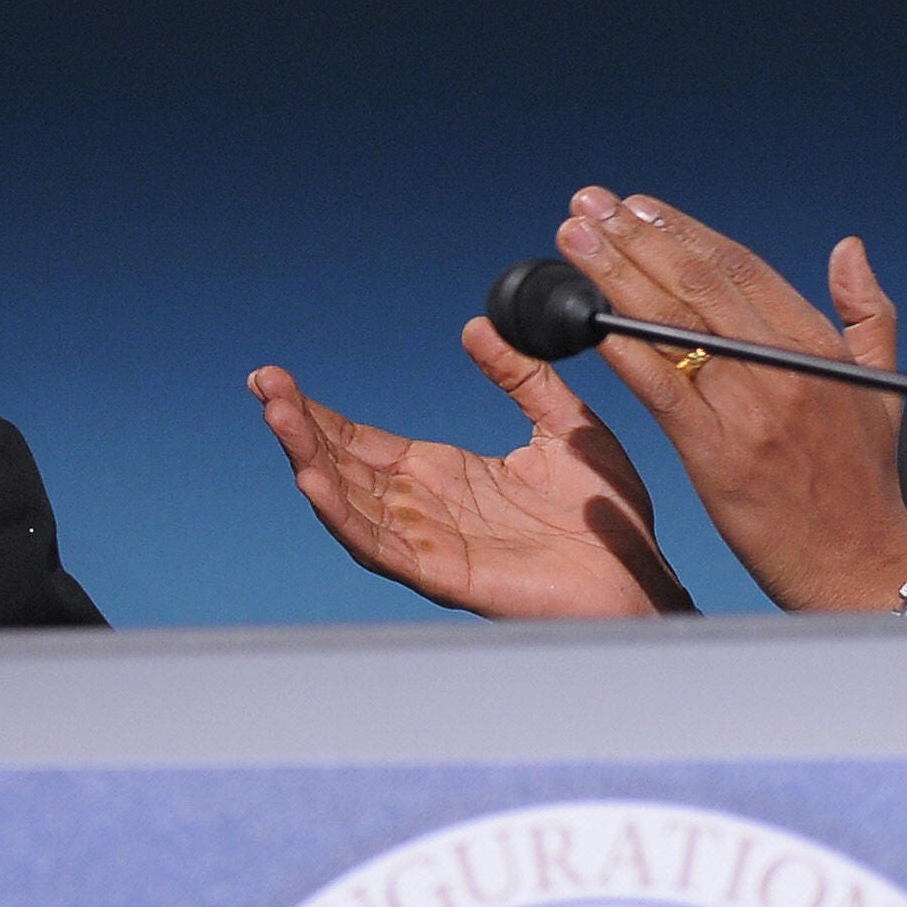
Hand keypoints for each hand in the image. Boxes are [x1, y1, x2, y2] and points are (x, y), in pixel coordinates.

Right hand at [251, 318, 693, 618]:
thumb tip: (476, 327)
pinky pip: (382, 547)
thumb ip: (521, 376)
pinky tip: (315, 482)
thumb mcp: (564, 424)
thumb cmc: (608, 518)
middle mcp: (427, 509)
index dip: (319, 411)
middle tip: (264, 386)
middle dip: (300, 427)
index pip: (363, 440)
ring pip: (352, 502)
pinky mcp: (447, 575)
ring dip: (310, 461)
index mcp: (445, 475)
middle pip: (344, 466)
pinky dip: (344, 516)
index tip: (279, 378)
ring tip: (278, 420)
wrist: (642, 579)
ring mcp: (431, 543)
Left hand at [551, 189, 906, 611]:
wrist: (863, 566)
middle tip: (587, 205)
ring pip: (673, 323)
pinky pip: (662, 388)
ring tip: (575, 238)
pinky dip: (622, 347)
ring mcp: (751, 405)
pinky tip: (588, 320)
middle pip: (698, 281)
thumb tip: (848, 249)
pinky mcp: (720, 453)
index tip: (638, 205)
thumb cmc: (865, 486)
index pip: (740, 267)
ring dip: (615, 274)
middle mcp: (781, 364)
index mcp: (815, 345)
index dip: (683, 230)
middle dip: (636, 236)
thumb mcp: (880, 387)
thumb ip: (866, 314)